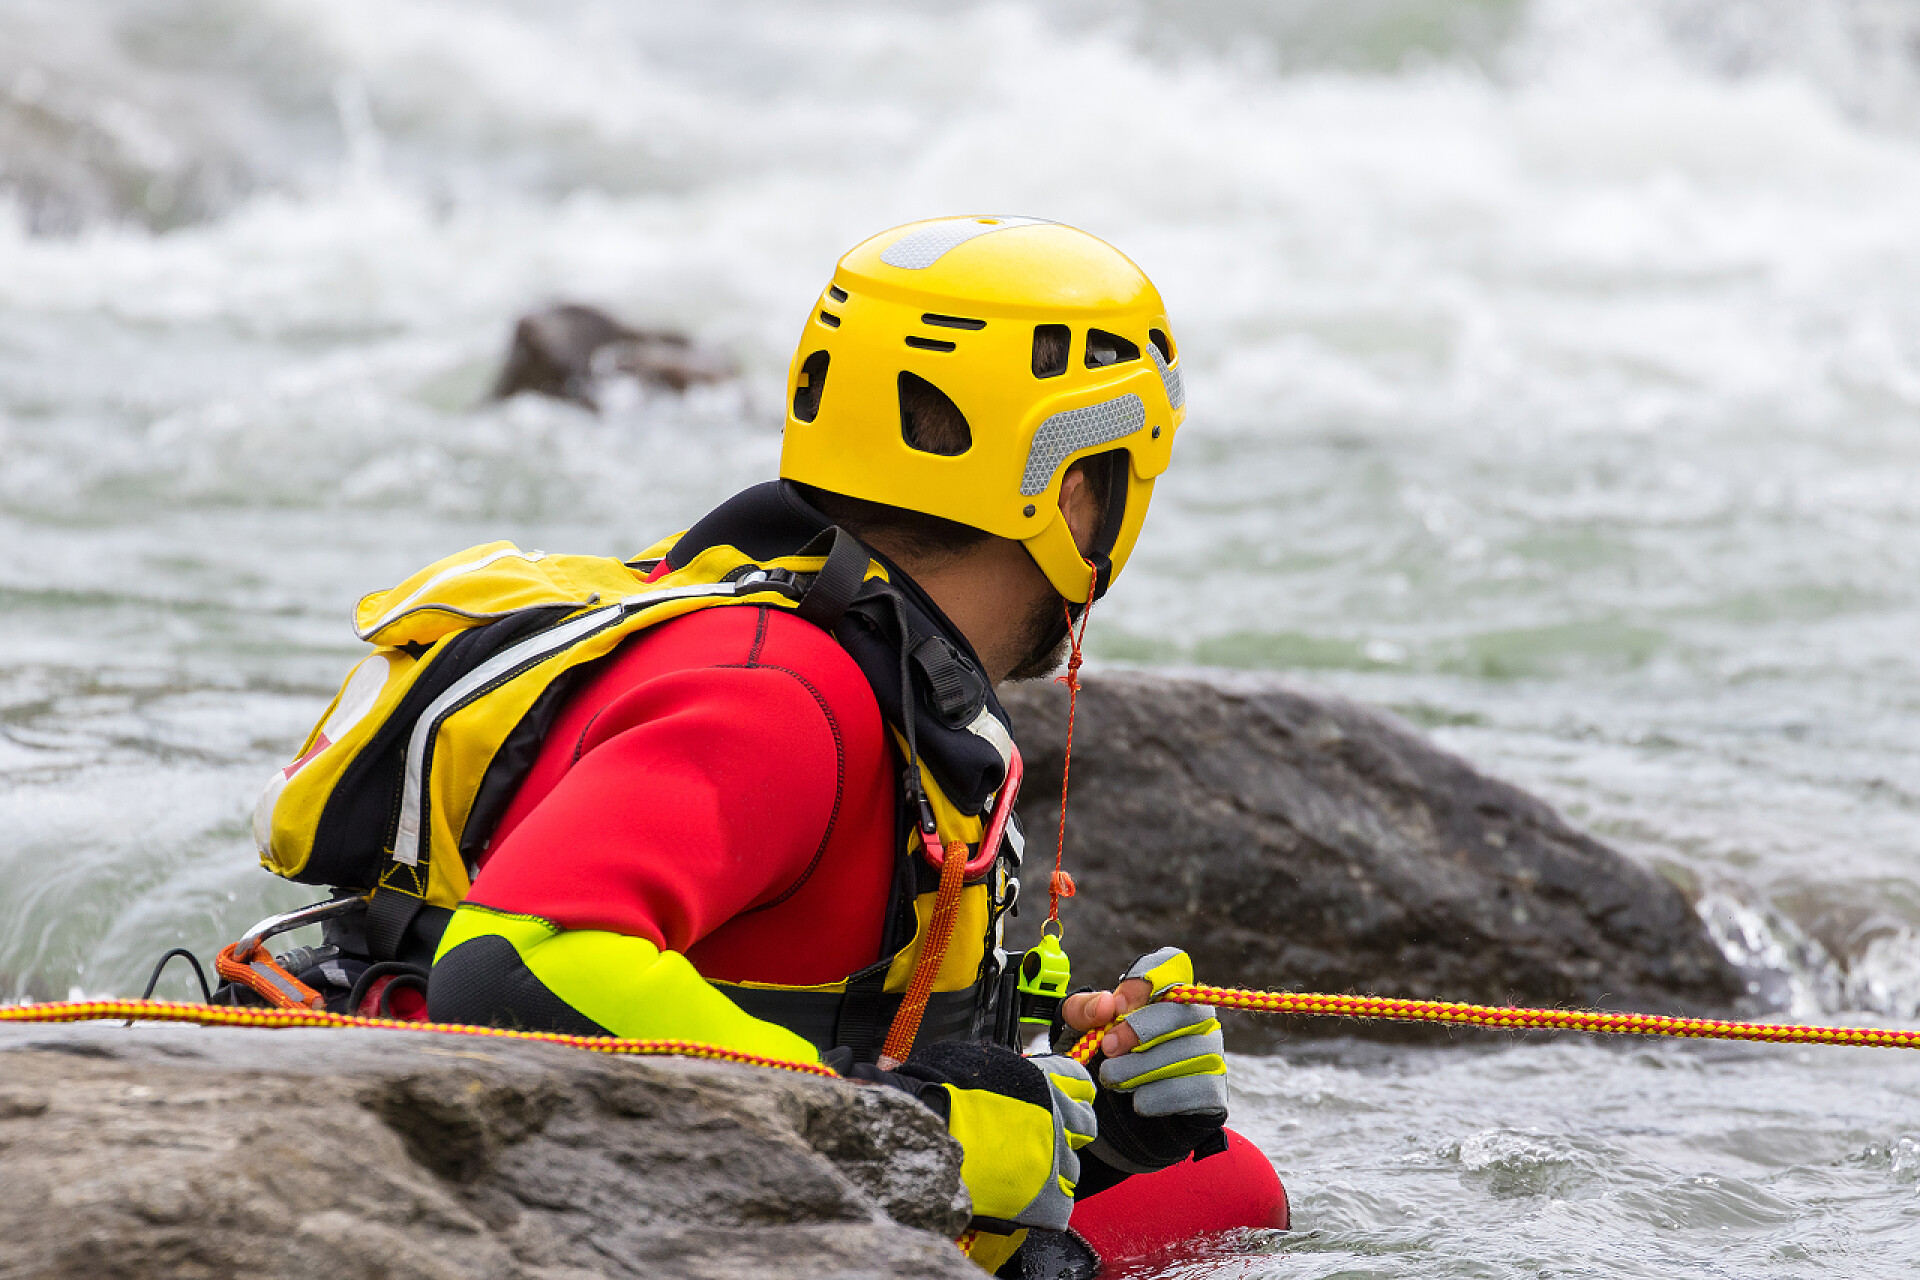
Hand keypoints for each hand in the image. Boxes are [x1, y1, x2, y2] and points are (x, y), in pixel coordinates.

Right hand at [847, 1041, 1096, 1233]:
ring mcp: (1054, 1160)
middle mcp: (1059, 1119)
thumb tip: (1010, 1079)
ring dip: (1053, 1167)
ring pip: (1071, 1166)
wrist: (927, 1132)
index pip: (1080, 1085)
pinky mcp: (1045, 1199)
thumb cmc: (942, 1092)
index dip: (1070, 1093)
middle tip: (1041, 1137)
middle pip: (1084, 1126)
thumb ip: (1009, 1074)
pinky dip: (1047, 1203)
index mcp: (1046, 1082)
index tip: (1062, 1099)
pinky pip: (1061, 1204)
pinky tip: (1025, 1199)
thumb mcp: (980, 1063)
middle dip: (1066, 1129)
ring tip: (1023, 1172)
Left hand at [1077, 947, 1229, 1173]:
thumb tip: (1107, 1004)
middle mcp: (1196, 1017)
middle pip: (1182, 1010)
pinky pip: (1199, 1087)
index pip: (1171, 964)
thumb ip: (1082, 1011)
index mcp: (1164, 992)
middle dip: (1140, 1029)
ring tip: (1113, 1078)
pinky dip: (1163, 1095)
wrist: (1119, 1120)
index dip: (1145, 980)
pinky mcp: (1214, 1092)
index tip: (1115, 1006)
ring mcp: (1210, 1053)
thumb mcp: (1079, 1034)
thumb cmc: (1104, 1061)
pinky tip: (1138, 1102)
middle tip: (1107, 1049)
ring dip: (1144, 1066)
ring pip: (1190, 1051)